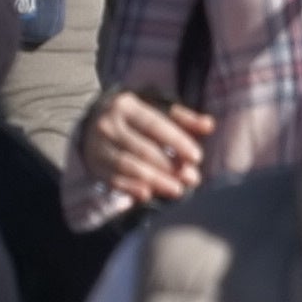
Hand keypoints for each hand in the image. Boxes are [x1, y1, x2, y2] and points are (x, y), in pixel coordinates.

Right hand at [77, 87, 206, 208]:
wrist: (92, 123)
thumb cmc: (135, 117)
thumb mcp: (156, 109)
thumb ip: (183, 118)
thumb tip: (209, 125)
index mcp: (126, 105)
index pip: (154, 124)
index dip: (176, 141)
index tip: (196, 157)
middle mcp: (108, 124)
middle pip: (142, 149)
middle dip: (169, 166)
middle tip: (192, 178)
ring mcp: (98, 146)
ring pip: (128, 166)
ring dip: (155, 181)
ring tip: (177, 190)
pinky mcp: (94, 165)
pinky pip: (113, 180)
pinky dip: (131, 188)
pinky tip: (148, 195)